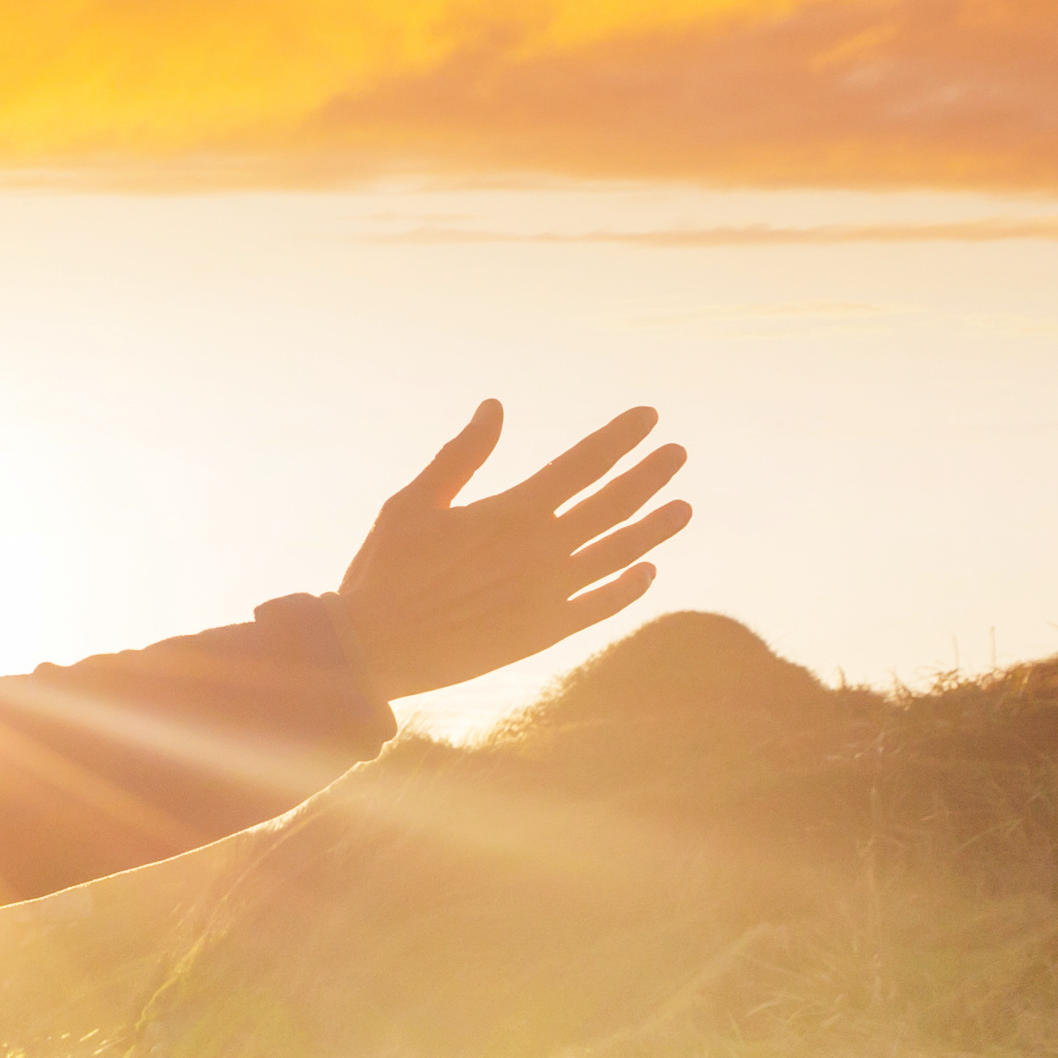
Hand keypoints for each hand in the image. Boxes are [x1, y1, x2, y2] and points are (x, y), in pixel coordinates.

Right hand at [329, 401, 693, 701]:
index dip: (620, 437)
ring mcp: (550, 593)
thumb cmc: (384, 571)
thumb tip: (495, 407)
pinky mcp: (545, 631)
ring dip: (655, 529)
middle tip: (678, 454)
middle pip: (615, 504)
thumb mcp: (412, 503)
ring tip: (684, 508)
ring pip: (620, 553)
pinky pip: (601, 606)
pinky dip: (629, 588)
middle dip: (650, 475)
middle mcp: (543, 550)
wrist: (374, 650)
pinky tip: (647, 572)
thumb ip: (461, 456)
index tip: (649, 416)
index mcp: (512, 512)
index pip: (583, 463)